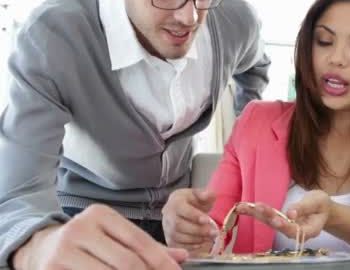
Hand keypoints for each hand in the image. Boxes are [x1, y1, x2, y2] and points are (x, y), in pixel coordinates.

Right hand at [13, 204, 186, 269]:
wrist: (42, 248)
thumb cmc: (88, 242)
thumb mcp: (115, 235)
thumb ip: (148, 246)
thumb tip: (182, 257)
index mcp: (100, 215)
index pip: (138, 240)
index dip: (160, 259)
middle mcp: (80, 229)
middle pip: (126, 262)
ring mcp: (64, 251)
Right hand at [161, 188, 217, 254]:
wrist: (183, 210)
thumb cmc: (192, 202)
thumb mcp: (200, 195)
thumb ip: (206, 194)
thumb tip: (210, 195)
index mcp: (175, 201)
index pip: (181, 208)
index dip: (194, 215)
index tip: (207, 220)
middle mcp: (168, 215)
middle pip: (178, 225)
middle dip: (197, 230)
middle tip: (213, 232)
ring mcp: (167, 228)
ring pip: (178, 237)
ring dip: (196, 239)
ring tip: (209, 237)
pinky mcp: (169, 240)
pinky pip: (177, 245)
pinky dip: (190, 246)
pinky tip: (201, 243)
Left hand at [236, 190, 332, 240]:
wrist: (322, 208)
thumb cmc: (321, 205)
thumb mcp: (317, 202)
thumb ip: (304, 208)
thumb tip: (290, 213)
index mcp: (309, 230)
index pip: (296, 231)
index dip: (286, 226)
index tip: (277, 219)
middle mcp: (295, 232)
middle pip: (279, 226)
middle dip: (266, 216)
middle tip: (256, 207)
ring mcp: (286, 227)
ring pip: (270, 222)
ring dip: (255, 214)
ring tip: (242, 207)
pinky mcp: (279, 221)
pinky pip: (267, 217)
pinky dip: (255, 212)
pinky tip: (243, 207)